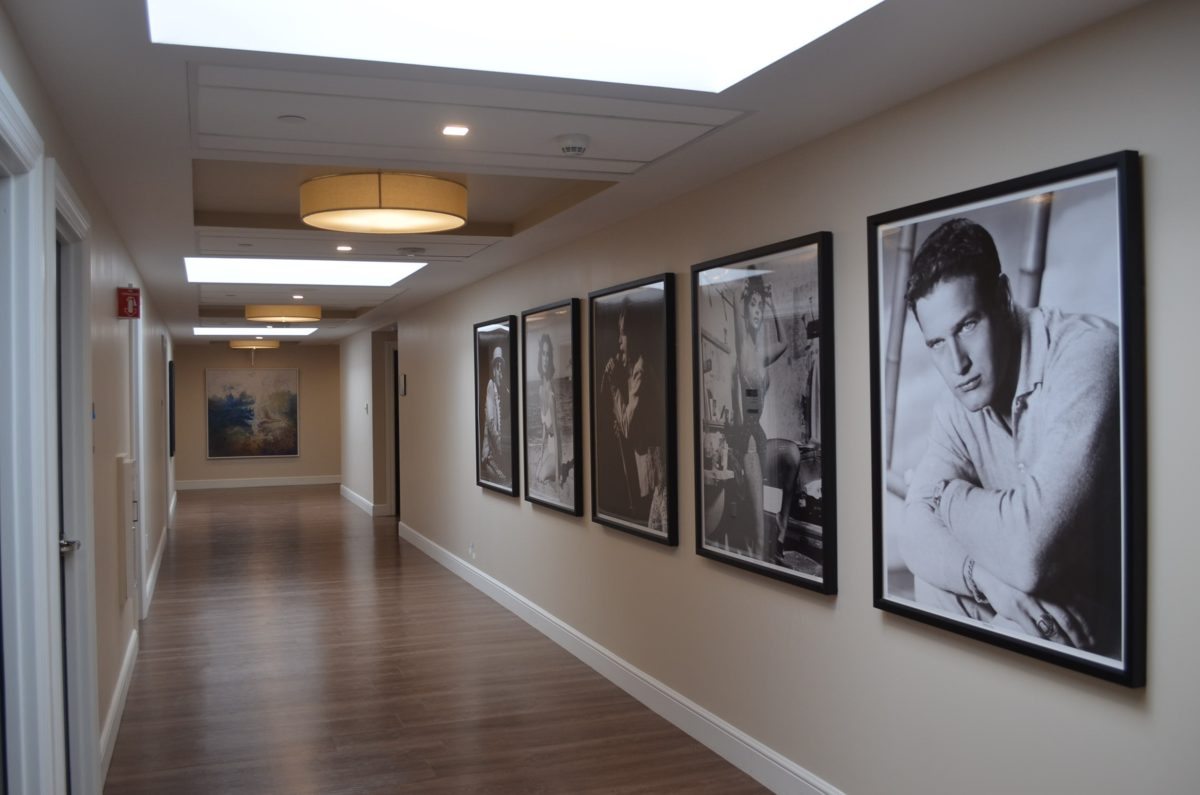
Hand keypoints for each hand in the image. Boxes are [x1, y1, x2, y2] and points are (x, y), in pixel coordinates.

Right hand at [971, 566, 1093, 648]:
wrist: (991, 574)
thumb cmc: (1017, 581)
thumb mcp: (1038, 582)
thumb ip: (1055, 592)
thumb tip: (1075, 607)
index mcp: (1051, 586)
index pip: (1074, 608)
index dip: (1084, 623)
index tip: (1090, 634)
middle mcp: (1043, 594)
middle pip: (1066, 619)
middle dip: (1077, 635)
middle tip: (1084, 645)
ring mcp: (1030, 603)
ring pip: (1052, 626)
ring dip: (1063, 641)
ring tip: (1070, 648)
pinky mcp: (1017, 610)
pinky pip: (1033, 630)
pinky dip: (1044, 640)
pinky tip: (1049, 646)